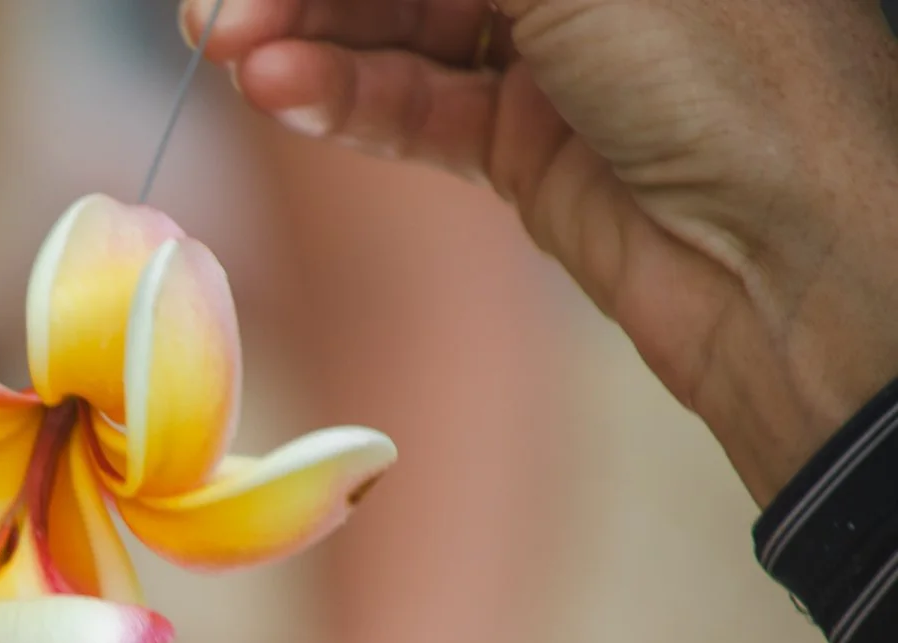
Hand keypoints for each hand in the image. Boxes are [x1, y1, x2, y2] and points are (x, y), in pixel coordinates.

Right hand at [186, 0, 897, 501]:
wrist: (791, 258)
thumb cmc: (725, 71)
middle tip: (213, 15)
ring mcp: (553, 55)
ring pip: (399, 35)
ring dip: (309, 44)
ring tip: (235, 57)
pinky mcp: (527, 147)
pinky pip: (414, 110)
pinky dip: (347, 102)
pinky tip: (286, 94)